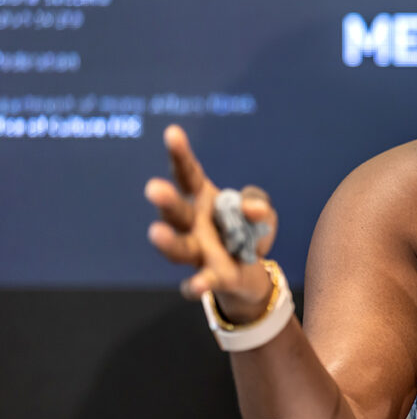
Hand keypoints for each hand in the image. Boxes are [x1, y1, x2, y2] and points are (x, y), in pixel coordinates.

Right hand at [145, 124, 278, 322]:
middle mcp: (193, 225)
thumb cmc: (248, 231)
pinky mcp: (212, 278)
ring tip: (156, 232)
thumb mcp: (262, 211)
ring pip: (179, 247)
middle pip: (176, 212)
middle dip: (166, 200)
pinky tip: (195, 286)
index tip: (172, 132)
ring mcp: (199, 253)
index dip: (179, 154)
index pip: (187, 174)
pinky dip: (195, 285)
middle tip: (153, 188)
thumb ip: (258, 202)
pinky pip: (200, 282)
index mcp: (203, 199)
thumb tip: (254, 209)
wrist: (252, 271)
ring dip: (168, 241)